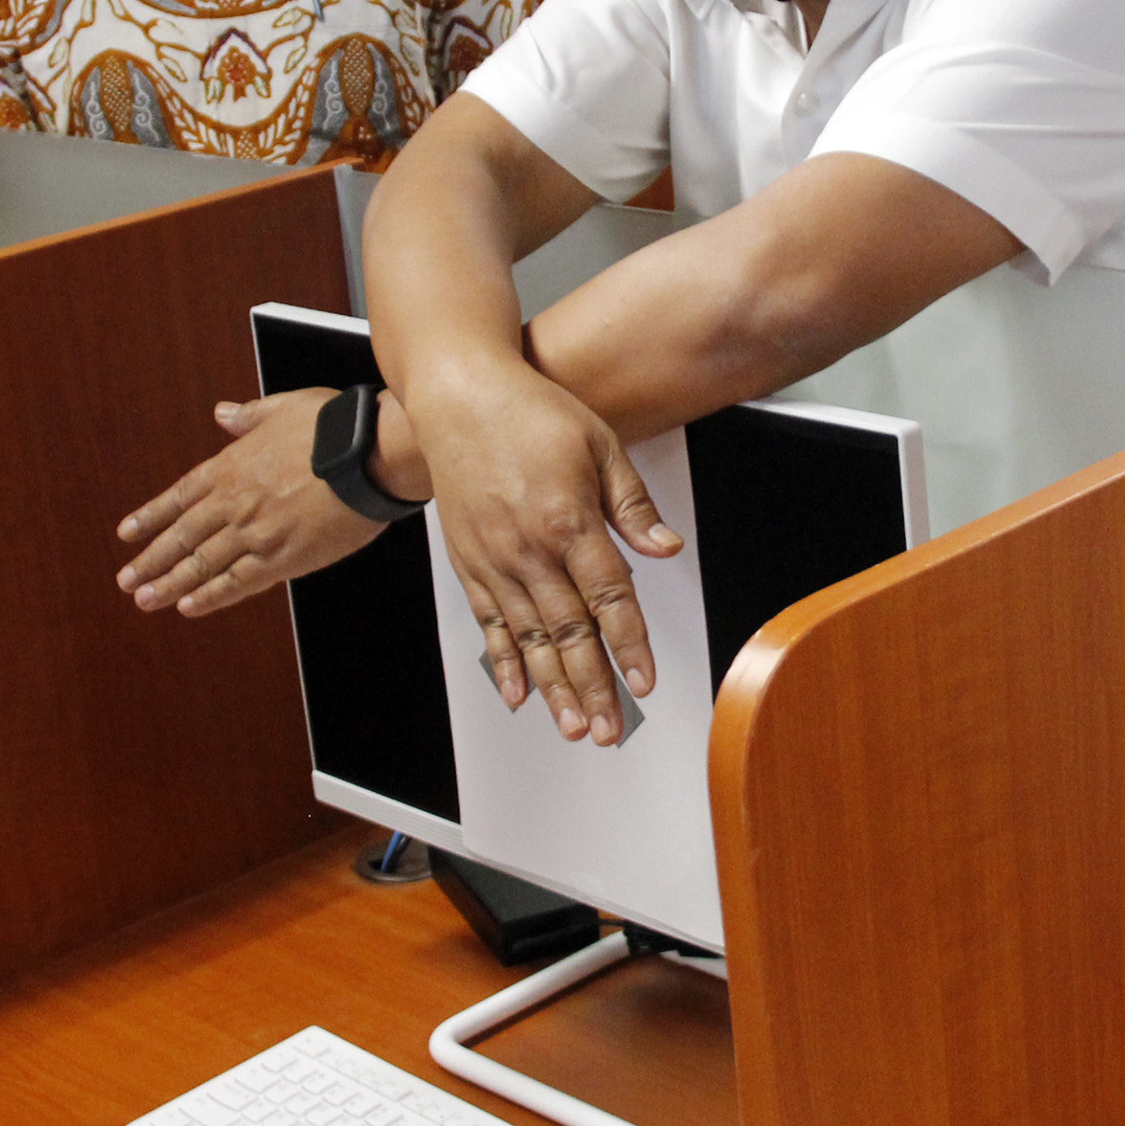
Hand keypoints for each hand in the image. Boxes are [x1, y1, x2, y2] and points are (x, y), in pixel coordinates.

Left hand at [115, 390, 389, 616]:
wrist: (369, 453)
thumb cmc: (335, 426)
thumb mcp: (285, 407)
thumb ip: (250, 415)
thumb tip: (224, 413)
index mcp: (233, 466)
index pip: (180, 496)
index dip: (152, 516)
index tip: (128, 532)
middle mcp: (235, 502)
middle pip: (182, 536)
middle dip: (150, 559)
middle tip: (127, 579)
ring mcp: (255, 532)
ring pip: (201, 564)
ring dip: (168, 583)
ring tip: (144, 599)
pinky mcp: (281, 558)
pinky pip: (237, 583)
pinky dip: (210, 596)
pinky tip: (189, 606)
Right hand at [408, 363, 682, 745]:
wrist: (460, 396)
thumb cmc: (529, 412)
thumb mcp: (600, 445)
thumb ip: (633, 505)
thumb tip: (665, 548)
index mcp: (566, 519)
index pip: (608, 598)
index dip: (629, 645)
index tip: (644, 681)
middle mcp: (526, 548)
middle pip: (569, 633)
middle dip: (593, 687)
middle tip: (610, 729)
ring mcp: (493, 560)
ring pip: (530, 640)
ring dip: (553, 689)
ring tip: (574, 726)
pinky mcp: (469, 563)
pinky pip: (489, 625)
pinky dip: (504, 663)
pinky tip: (519, 694)